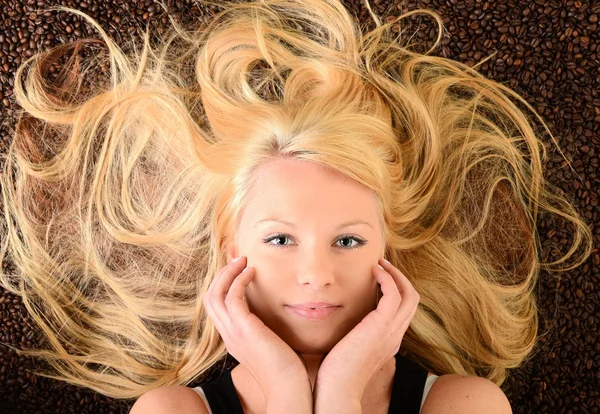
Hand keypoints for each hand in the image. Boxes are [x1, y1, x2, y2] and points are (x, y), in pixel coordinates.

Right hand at [202, 256, 311, 405]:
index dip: (223, 284)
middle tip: (236, 257)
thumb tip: (277, 317)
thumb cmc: (286, 369)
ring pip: (215, 295)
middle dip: (221, 274)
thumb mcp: (271, 345)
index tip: (236, 267)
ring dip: (227, 273)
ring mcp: (233, 332)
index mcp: (232, 338)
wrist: (287, 388)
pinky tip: (253, 272)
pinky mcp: (244, 329)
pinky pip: (233, 297)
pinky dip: (239, 280)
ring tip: (242, 259)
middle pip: (209, 297)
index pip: (217, 306)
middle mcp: (228, 334)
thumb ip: (267, 330)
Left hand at [314, 258, 419, 400]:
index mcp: (390, 341)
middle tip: (383, 265)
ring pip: (409, 294)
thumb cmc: (338, 371)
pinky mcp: (381, 326)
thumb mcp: (351, 348)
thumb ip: (356, 334)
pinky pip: (394, 294)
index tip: (381, 277)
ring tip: (379, 264)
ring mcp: (391, 331)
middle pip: (412, 300)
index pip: (404, 310)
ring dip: (395, 275)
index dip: (397, 290)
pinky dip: (387, 278)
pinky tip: (373, 272)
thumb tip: (346, 322)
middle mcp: (395, 335)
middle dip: (400, 278)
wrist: (338, 387)